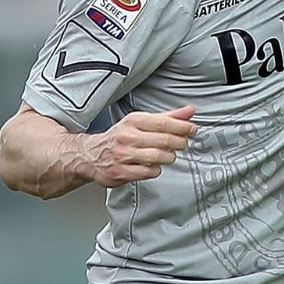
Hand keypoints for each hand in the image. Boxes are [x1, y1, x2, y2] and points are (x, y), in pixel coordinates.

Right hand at [83, 105, 197, 186]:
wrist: (92, 154)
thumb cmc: (120, 137)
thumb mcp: (142, 122)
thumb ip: (167, 117)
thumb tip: (190, 111)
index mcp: (133, 121)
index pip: (164, 123)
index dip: (183, 127)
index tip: (192, 129)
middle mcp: (127, 137)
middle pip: (164, 140)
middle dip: (179, 142)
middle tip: (183, 143)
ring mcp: (123, 155)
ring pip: (158, 157)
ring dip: (169, 157)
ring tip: (168, 155)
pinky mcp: (121, 172)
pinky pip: (149, 172)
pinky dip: (156, 170)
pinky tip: (154, 165)